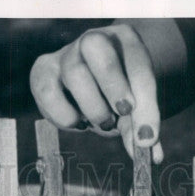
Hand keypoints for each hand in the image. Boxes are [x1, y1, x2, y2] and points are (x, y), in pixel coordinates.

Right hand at [29, 24, 163, 161]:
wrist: (89, 87)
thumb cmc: (114, 98)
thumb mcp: (131, 111)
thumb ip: (138, 128)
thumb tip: (151, 155)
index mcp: (125, 41)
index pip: (137, 64)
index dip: (144, 102)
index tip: (146, 137)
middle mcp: (94, 40)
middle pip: (96, 47)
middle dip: (112, 83)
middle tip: (122, 114)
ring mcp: (66, 54)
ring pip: (74, 72)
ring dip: (91, 106)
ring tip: (102, 123)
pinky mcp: (43, 71)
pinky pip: (47, 92)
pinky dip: (62, 115)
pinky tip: (77, 122)